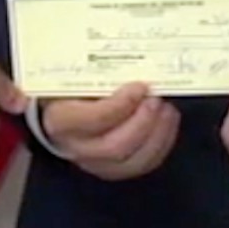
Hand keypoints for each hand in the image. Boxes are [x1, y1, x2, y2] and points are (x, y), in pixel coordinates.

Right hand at [41, 82, 180, 180]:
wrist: (62, 108)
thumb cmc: (71, 85)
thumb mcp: (76, 73)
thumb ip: (98, 69)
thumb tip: (131, 58)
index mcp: (61, 120)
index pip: (92, 120)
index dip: (121, 104)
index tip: (140, 86)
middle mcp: (76, 148)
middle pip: (115, 147)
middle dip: (144, 122)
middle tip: (156, 98)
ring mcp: (96, 163)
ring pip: (133, 162)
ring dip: (157, 134)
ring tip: (166, 109)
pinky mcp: (115, 169)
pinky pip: (144, 164)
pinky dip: (162, 143)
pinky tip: (167, 121)